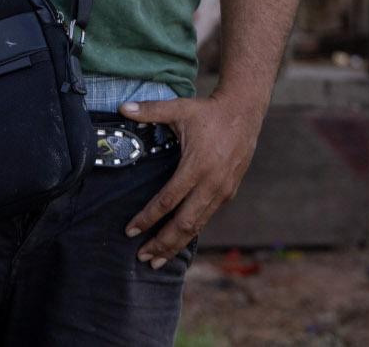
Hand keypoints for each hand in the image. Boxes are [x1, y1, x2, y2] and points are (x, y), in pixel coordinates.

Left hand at [120, 94, 262, 268]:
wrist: (245, 111)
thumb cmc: (209, 111)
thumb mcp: (179, 108)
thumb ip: (150, 110)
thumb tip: (123, 107)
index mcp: (197, 167)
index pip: (167, 201)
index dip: (147, 218)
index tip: (130, 231)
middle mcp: (211, 184)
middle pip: (184, 223)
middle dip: (162, 243)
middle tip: (143, 257)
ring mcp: (222, 191)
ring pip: (198, 226)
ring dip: (177, 244)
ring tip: (159, 260)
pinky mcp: (229, 192)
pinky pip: (207, 217)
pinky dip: (192, 232)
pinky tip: (179, 240)